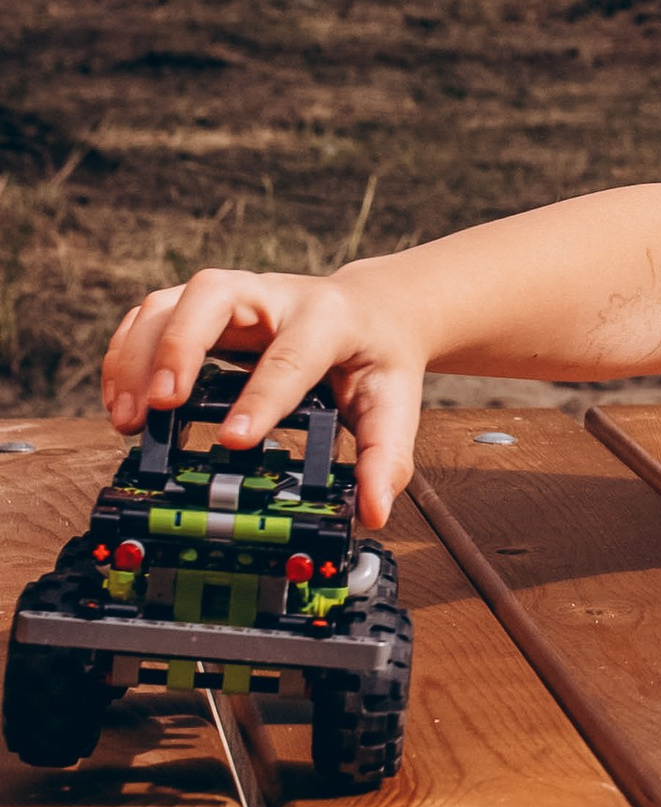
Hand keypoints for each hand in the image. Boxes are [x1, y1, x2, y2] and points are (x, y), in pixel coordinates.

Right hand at [102, 270, 426, 533]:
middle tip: (158, 408)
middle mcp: (275, 296)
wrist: (375, 308)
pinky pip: (152, 316)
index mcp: (328, 319)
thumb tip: (371, 511)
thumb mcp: (394, 402)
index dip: (260, 397)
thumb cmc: (377, 355)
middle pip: (213, 295)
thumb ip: (386, 458)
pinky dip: (126, 353)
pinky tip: (120, 399)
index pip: (291, 355)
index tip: (233, 441)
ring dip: (138, 356)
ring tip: (128, 418)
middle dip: (178, 348)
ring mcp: (235, 297)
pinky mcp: (205, 308)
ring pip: (171, 302)